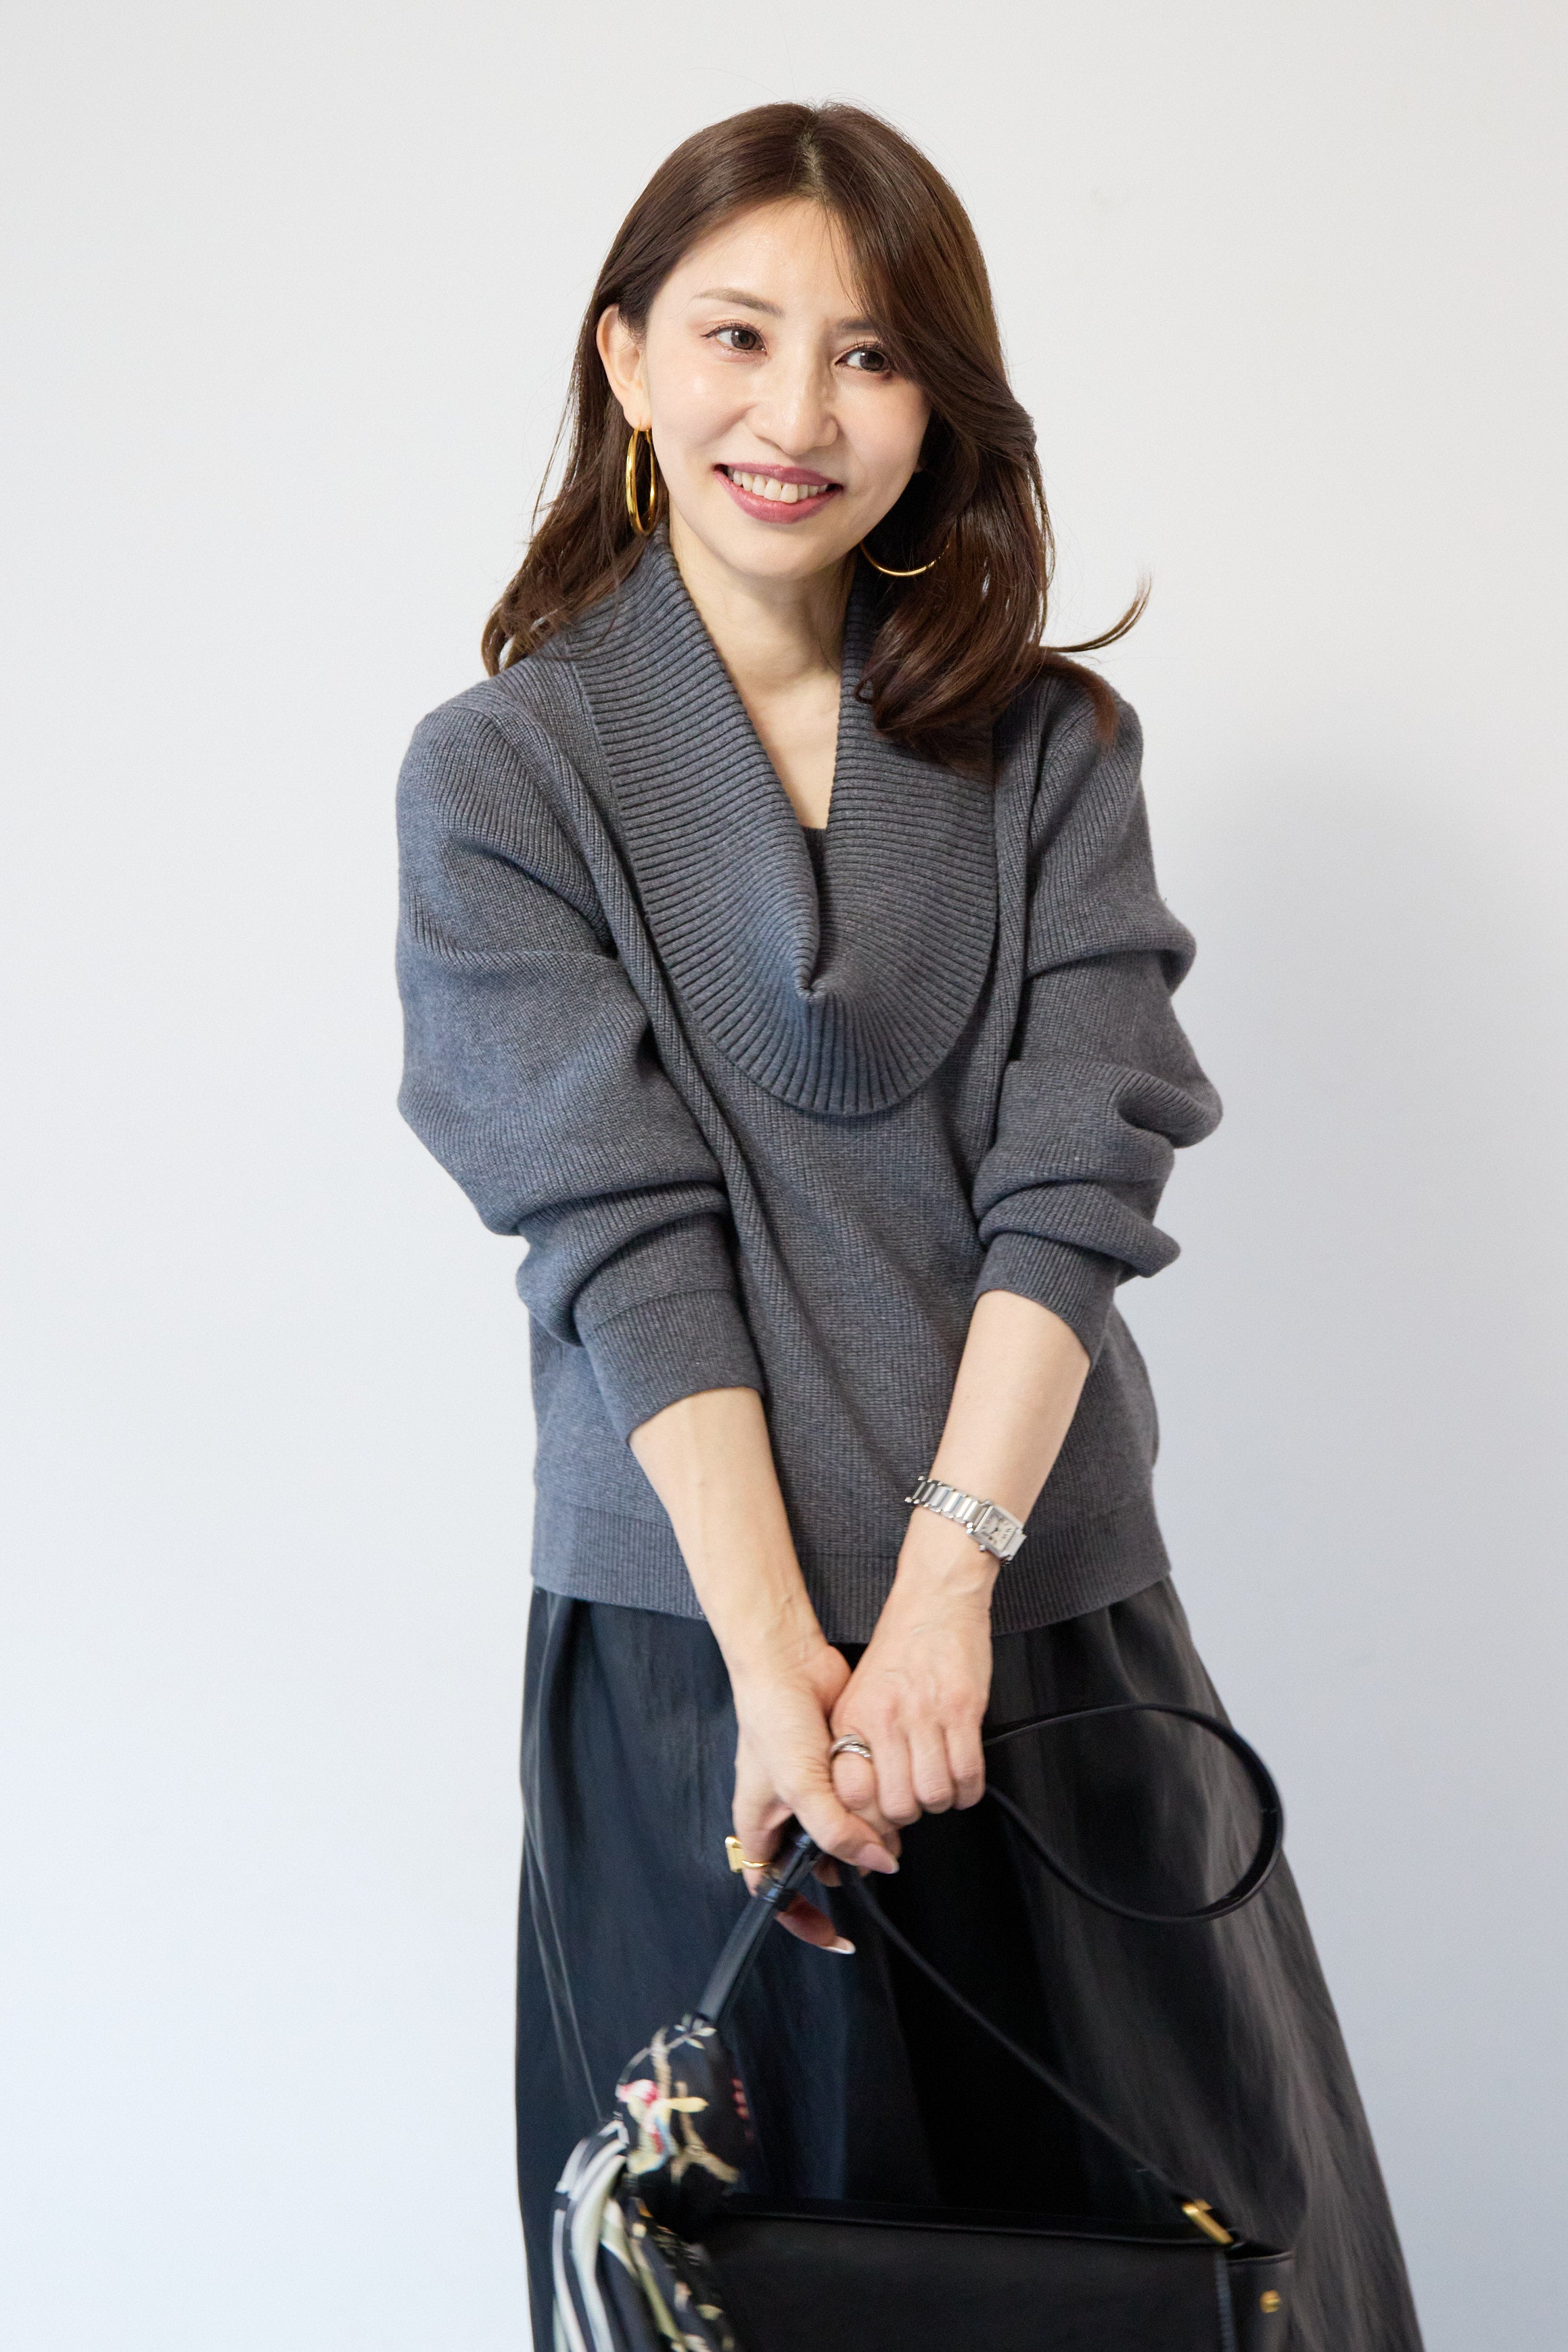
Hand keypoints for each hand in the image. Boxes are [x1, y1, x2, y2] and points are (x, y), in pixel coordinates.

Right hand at [730, 1631, 899, 1949]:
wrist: (787, 1664)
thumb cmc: (772, 1720)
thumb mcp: (801, 1788)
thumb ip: (838, 1833)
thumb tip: (879, 1863)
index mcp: (759, 1828)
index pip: (774, 1892)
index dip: (802, 1920)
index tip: (834, 1935)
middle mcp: (783, 1815)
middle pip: (818, 1864)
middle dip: (848, 1865)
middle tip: (872, 1854)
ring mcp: (810, 1791)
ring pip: (845, 1833)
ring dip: (866, 1831)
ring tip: (879, 1817)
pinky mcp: (834, 1770)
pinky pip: (858, 1800)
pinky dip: (873, 1801)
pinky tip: (881, 1788)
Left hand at [828, 1514, 995, 1827]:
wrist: (934, 1599)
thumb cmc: (899, 1647)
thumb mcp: (859, 1694)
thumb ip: (859, 1743)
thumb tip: (866, 1799)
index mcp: (852, 1718)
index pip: (851, 1795)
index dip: (869, 1819)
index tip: (880, 1821)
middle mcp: (884, 1719)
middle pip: (897, 1806)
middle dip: (911, 1813)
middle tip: (915, 1798)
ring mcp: (924, 1715)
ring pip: (935, 1796)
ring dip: (941, 1801)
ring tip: (940, 1784)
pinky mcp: (962, 1710)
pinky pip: (969, 1775)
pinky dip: (968, 1789)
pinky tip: (963, 1778)